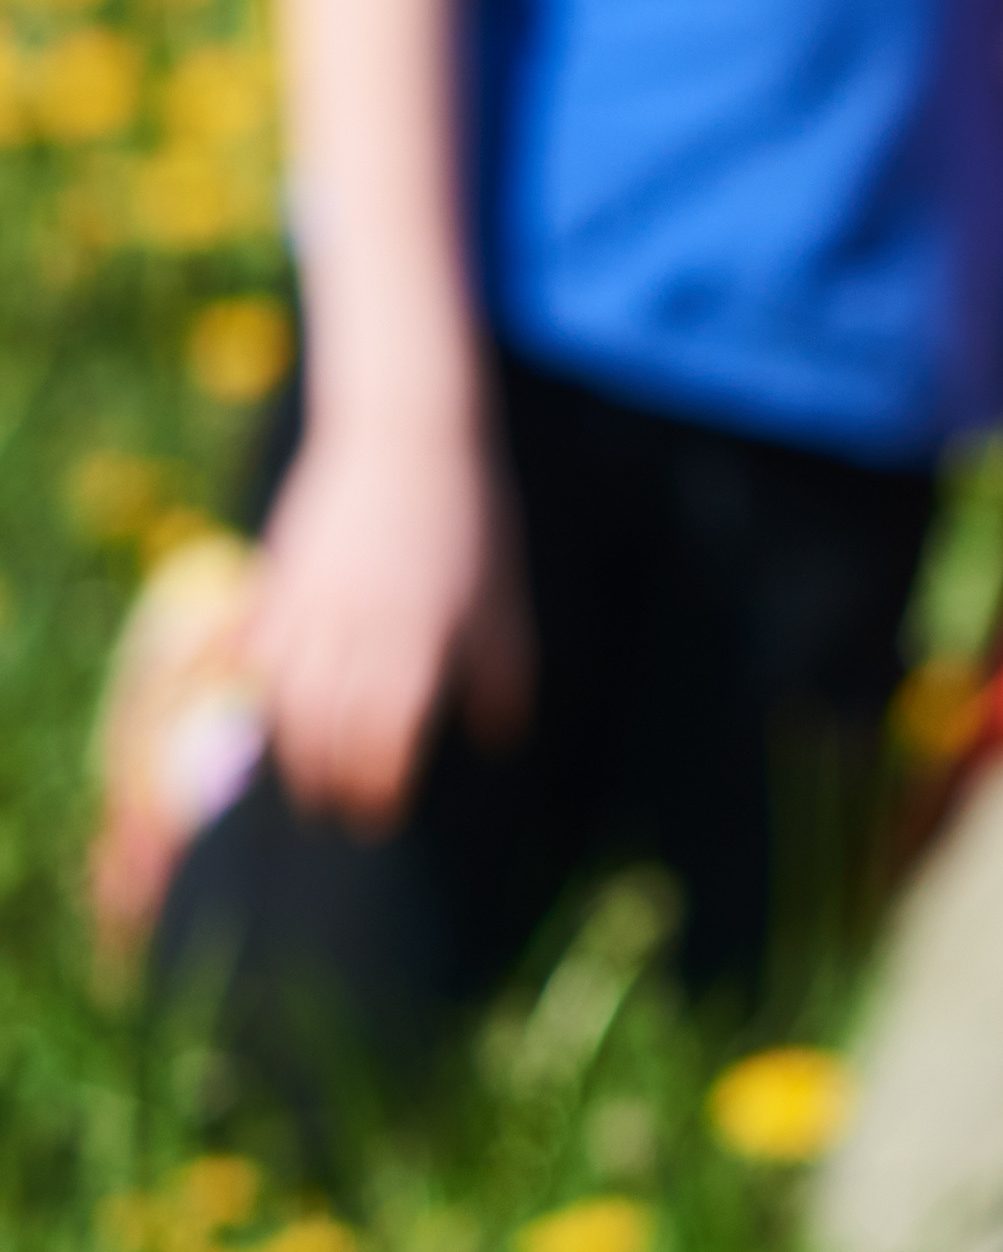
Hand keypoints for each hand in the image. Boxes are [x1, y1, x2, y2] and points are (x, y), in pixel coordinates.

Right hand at [240, 406, 529, 830]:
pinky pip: (247, 650)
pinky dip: (250, 686)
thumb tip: (506, 743)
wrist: (406, 436)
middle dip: (332, 781)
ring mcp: (308, 608)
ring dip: (289, 748)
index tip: (382, 815)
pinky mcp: (275, 581)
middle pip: (327, 733)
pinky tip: (257, 707)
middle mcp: (356, 635)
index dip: (380, 788)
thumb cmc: (470, 522)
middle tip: (341, 809)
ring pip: (282, 701)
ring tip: (304, 777)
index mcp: (418, 645)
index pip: (386, 743)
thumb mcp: (504, 600)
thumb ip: (503, 677)